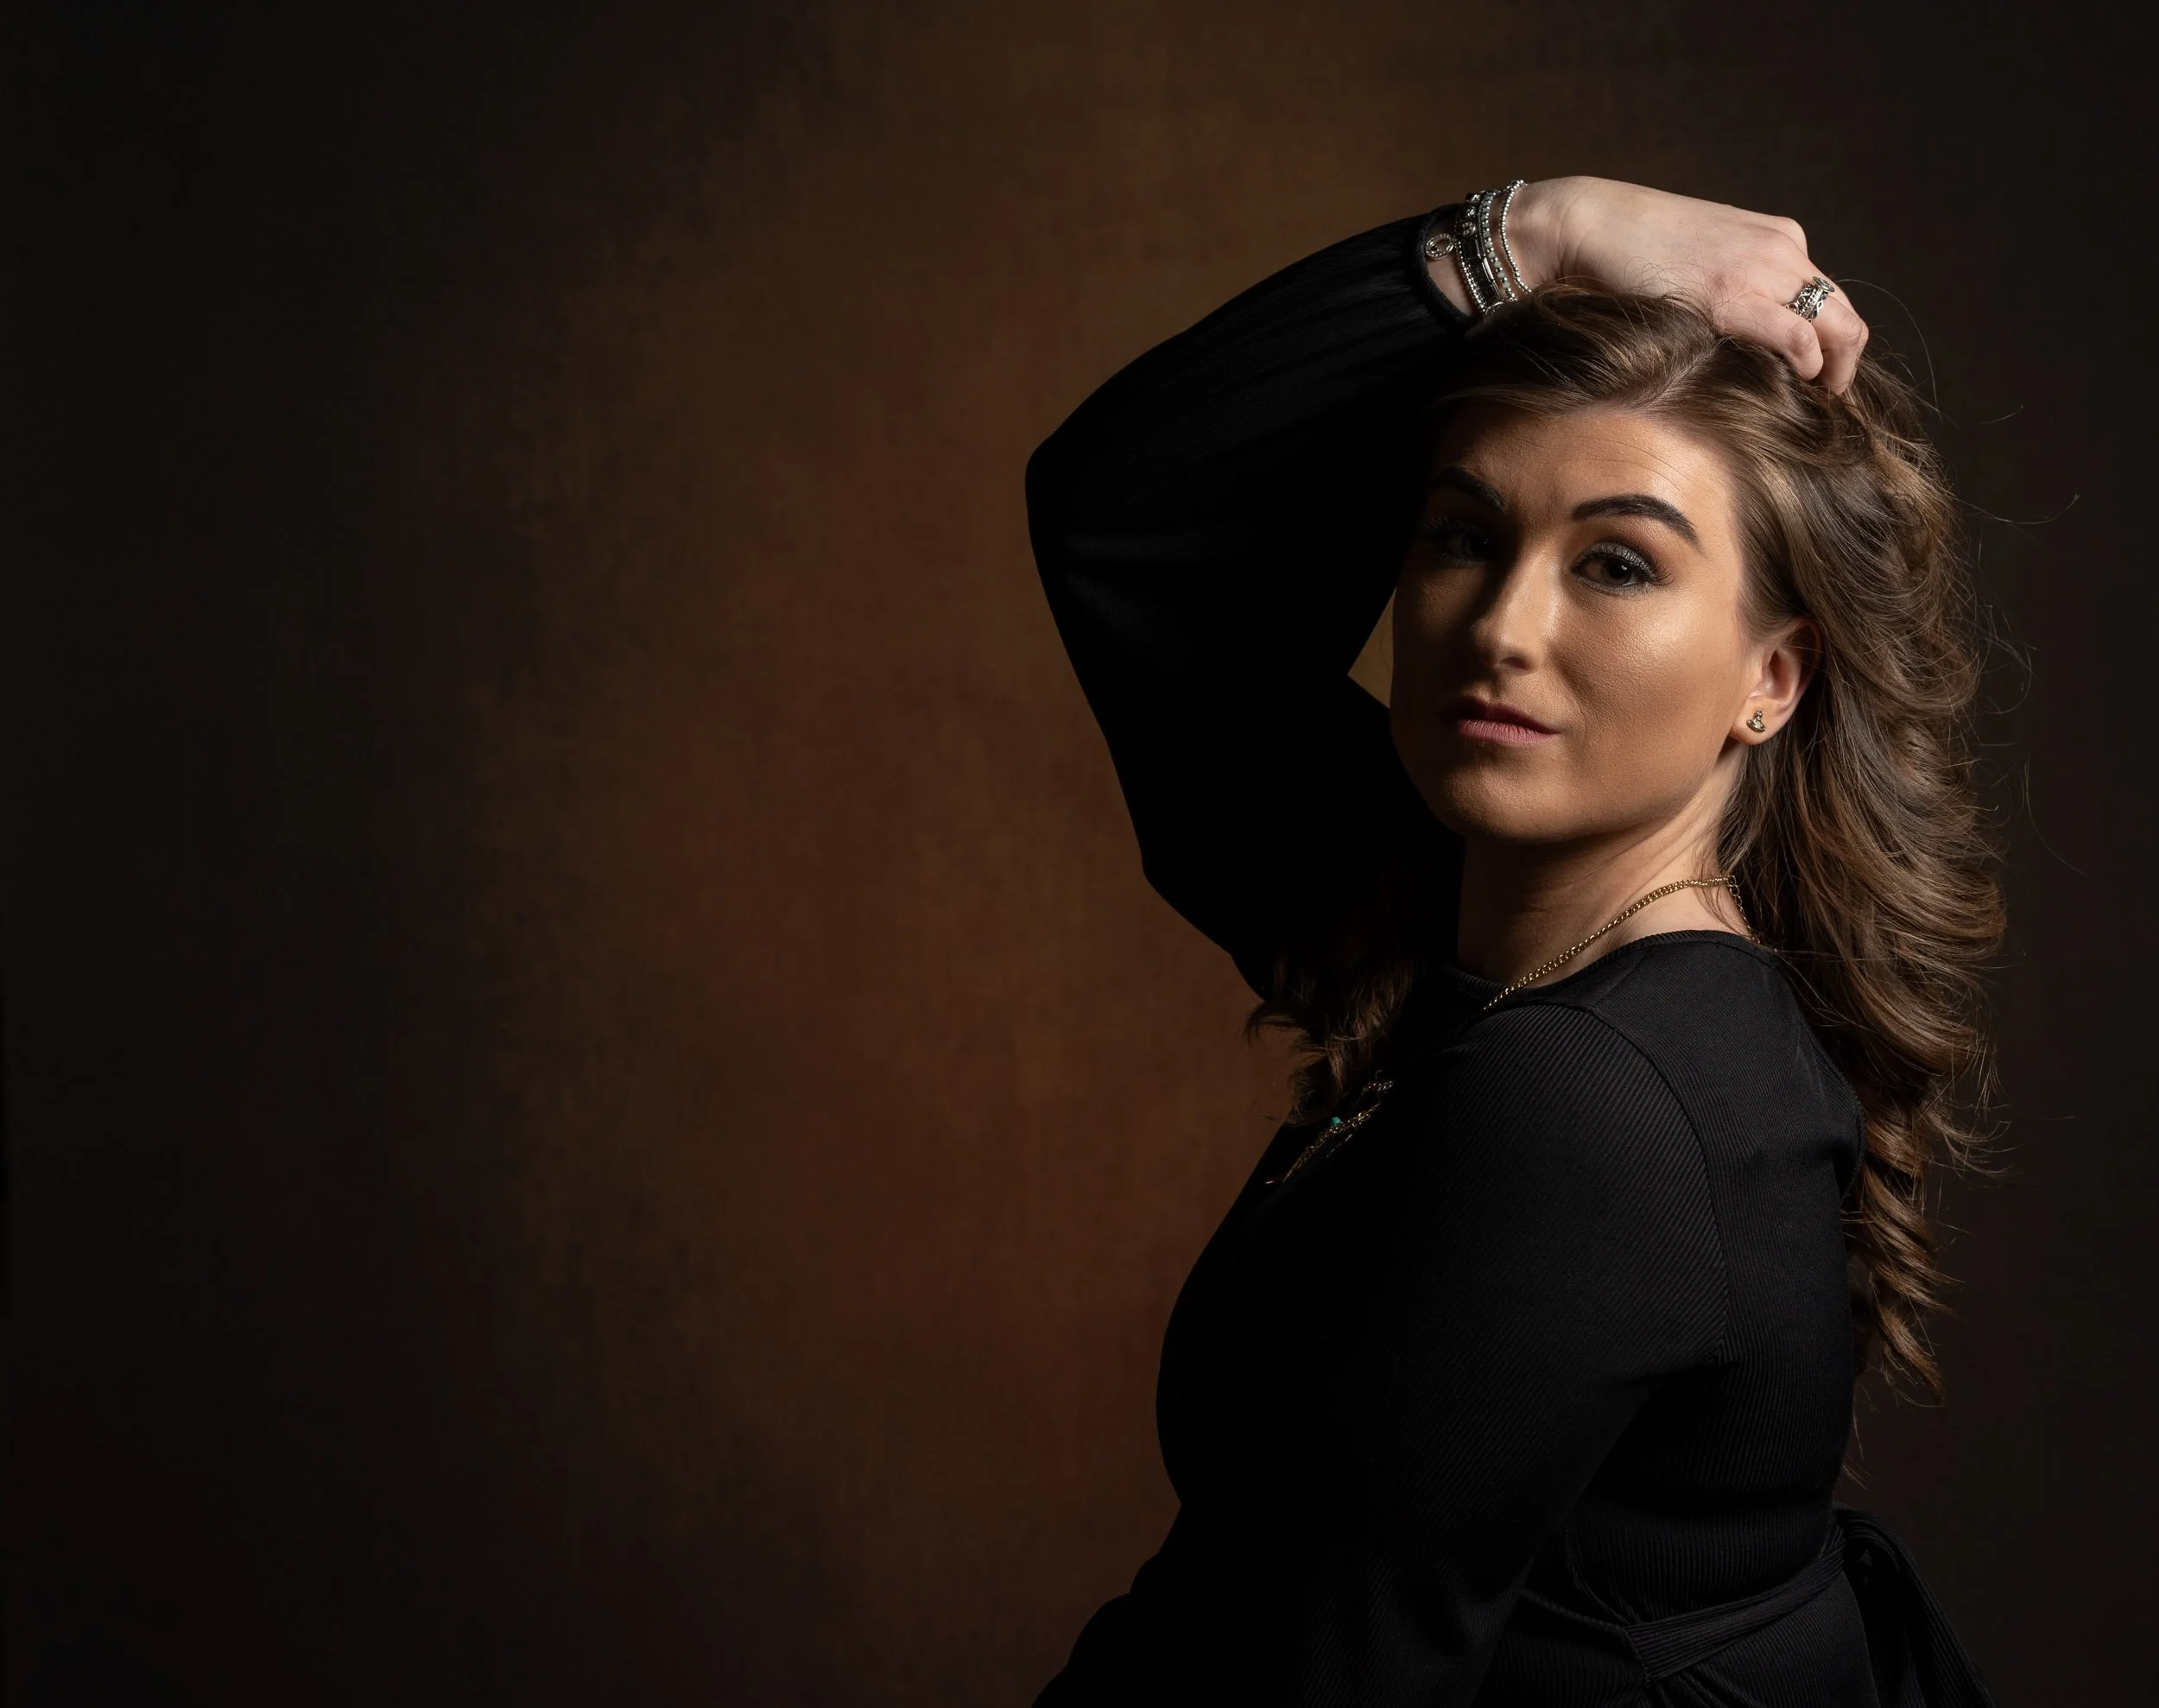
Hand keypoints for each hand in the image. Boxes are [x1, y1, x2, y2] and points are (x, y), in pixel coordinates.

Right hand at [1439, 177, 1869, 393]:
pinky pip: (1800, 338)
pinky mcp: (1732, 297)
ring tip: (1817, 404)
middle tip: (1828, 402)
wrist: (1586, 225)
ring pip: (1837, 327)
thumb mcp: (1700, 262)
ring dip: (1835, 372)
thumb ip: (1734, 289)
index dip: (1833, 343)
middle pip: (1845, 314)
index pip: (1829, 297)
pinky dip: (1811, 367)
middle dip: (1845, 362)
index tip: (1820, 379)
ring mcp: (1761, 270)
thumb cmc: (1629, 249)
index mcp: (1778, 239)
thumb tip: (1746, 342)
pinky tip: (1797, 386)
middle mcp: (1782, 250)